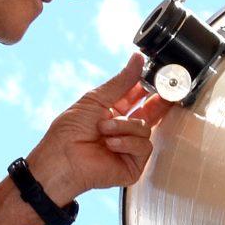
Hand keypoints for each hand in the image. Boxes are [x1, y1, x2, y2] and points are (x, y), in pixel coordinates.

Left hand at [27, 54, 170, 202]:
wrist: (62, 159)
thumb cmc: (69, 131)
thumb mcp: (96, 99)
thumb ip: (121, 81)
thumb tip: (137, 59)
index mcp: (113, 111)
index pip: (138, 96)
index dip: (148, 86)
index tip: (156, 75)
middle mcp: (123, 129)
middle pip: (151, 113)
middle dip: (155, 103)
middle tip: (162, 93)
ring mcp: (129, 147)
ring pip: (145, 128)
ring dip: (123, 126)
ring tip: (104, 131)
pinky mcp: (133, 164)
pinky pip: (143, 147)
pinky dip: (126, 143)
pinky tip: (110, 145)